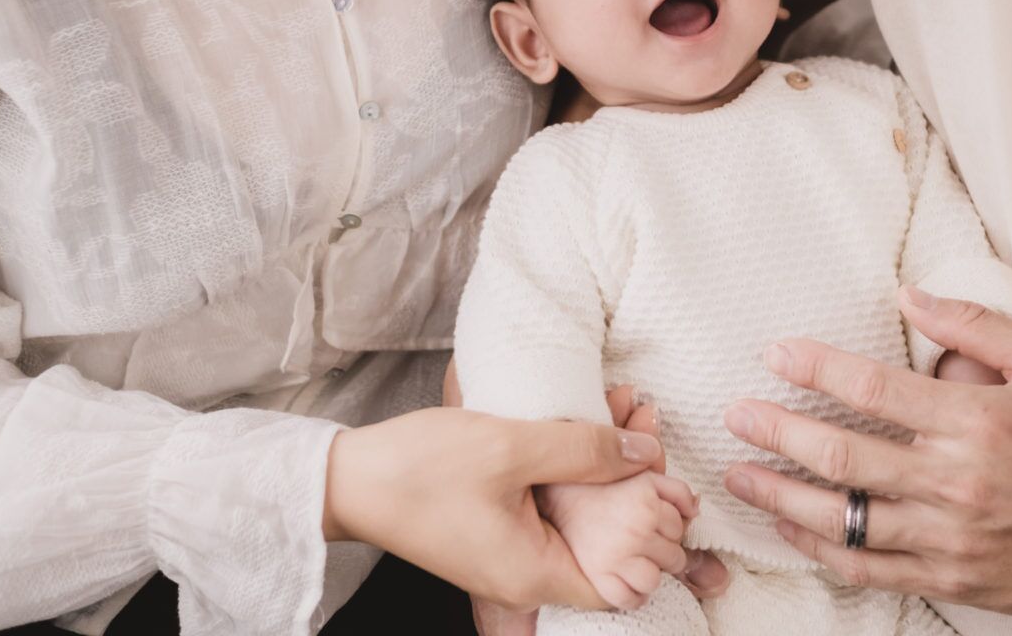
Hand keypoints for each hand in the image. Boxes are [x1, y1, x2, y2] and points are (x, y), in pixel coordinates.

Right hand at [322, 405, 664, 611]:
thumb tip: (646, 451)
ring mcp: (507, 560)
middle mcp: (525, 579)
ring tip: (622, 427)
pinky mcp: (493, 536)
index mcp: (535, 574)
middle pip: (604, 552)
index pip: (624, 585)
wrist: (349, 479)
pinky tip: (580, 437)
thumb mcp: (511, 446)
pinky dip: (571, 481)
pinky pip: (550, 516)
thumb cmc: (422, 468)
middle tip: (647, 444)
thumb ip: (584, 448)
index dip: (652, 539)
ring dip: (603, 482)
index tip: (663, 488)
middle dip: (633, 500)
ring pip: (578, 527)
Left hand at [720, 286, 1011, 623]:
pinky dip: (819, 547)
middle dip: (777, 431)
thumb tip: (908, 296)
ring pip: (843, 516)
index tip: (775, 353)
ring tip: (737, 473)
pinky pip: (869, 566)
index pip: (874, 388)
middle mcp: (957, 481)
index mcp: (977, 420)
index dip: (815, 368)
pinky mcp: (951, 578)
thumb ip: (975, 325)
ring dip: (780, 493)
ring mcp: (950, 538)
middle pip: (842, 454)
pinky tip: (786, 524)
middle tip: (735, 414)